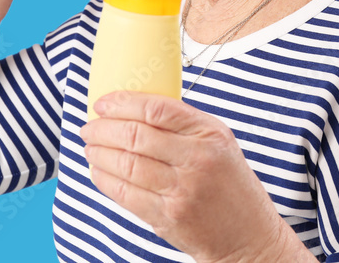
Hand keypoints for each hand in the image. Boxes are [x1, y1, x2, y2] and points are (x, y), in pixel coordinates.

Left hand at [80, 91, 302, 262]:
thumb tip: (135, 108)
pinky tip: (97, 171)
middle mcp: (197, 160)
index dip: (123, 103)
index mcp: (210, 134)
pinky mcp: (168, 218)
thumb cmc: (231, 185)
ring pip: (126, 165)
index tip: (103, 103)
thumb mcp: (220, 144)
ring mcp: (182, 191)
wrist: (249, 236)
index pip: (157, 109)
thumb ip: (185, 125)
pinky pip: (125, 194)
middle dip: (103, 128)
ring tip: (90, 147)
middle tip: (89, 126)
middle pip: (136, 136)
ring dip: (99, 153)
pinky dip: (104, 180)